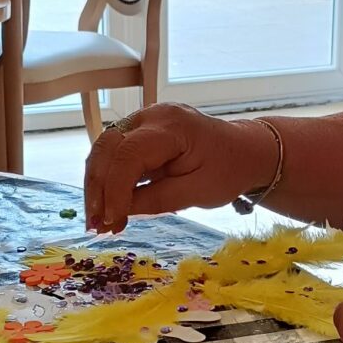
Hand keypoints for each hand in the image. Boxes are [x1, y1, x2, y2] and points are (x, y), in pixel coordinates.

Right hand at [84, 105, 276, 231]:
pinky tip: (110, 208)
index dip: (114, 189)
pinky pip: (115, 153)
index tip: (111, 221)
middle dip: (98, 189)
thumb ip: (157, 200)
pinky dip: (109, 180)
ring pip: (104, 150)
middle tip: (97, 226)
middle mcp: (152, 115)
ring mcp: (144, 119)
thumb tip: (117, 212)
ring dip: (98, 186)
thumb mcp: (198, 192)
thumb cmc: (229, 170)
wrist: (245, 151)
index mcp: (172, 126)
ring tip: (101, 223)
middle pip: (107, 148)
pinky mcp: (140, 130)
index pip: (128, 154)